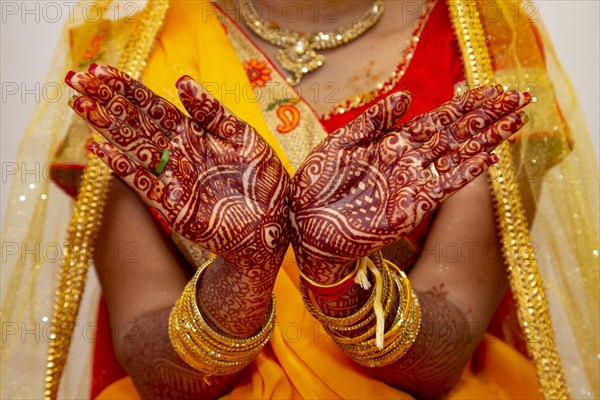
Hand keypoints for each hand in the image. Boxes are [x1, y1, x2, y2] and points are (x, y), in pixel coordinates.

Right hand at [66, 65, 289, 270]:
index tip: (101, 70)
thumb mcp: (243, 137)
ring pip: (134, 147)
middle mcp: (179, 153)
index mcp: (195, 134)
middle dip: (107, 100)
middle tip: (76, 79)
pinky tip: (99, 149)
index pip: (155, 106)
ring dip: (107, 127)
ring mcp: (173, 178)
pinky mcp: (173, 206)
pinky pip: (143, 183)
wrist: (275, 224)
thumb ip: (212, 112)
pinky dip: (122, 167)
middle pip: (137, 122)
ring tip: (79, 104)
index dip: (128, 89)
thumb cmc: (264, 179)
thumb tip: (181, 80)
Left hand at [290, 85, 529, 282]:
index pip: (436, 119)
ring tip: (515, 120)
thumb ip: (374, 121)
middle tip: (518, 97)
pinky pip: (444, 186)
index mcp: (392, 144)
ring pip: (456, 156)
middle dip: (486, 117)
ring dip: (485, 139)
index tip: (492, 89)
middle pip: (455, 134)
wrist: (306, 226)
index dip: (464, 104)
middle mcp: (408, 161)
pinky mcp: (412, 208)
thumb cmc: (316, 185)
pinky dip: (466, 172)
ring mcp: (412, 184)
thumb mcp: (342, 143)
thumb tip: (408, 95)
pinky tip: (488, 156)